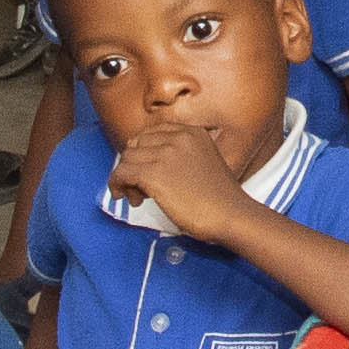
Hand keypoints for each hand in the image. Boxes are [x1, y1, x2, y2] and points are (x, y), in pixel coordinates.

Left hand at [108, 117, 252, 244]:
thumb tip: (147, 165)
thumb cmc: (220, 200)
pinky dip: (116, 185)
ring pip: (127, 158)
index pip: (151, 133)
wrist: (232, 215)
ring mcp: (166, 153)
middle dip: (135, 165)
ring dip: (127, 178)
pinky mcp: (154, 173)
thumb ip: (181, 156)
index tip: (145, 172)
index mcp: (192, 132)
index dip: (144, 153)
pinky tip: (125, 197)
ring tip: (139, 197)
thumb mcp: (204, 163)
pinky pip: (121, 173)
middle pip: (136, 144)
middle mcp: (178, 137)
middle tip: (141, 189)